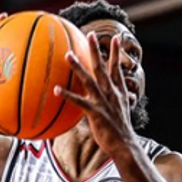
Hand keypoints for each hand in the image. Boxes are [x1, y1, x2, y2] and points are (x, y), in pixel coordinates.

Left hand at [57, 34, 136, 157]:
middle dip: (97, 51)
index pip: (117, 69)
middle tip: (91, 35)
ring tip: (68, 55)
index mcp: (118, 92)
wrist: (125, 146)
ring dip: (78, 67)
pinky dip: (68, 95)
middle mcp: (111, 94)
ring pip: (89, 80)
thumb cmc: (120, 132)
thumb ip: (116, 103)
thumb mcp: (121, 113)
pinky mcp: (96, 113)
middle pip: (103, 68)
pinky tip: (56, 89)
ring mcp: (103, 102)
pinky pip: (79, 102)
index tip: (116, 38)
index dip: (116, 53)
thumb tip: (115, 100)